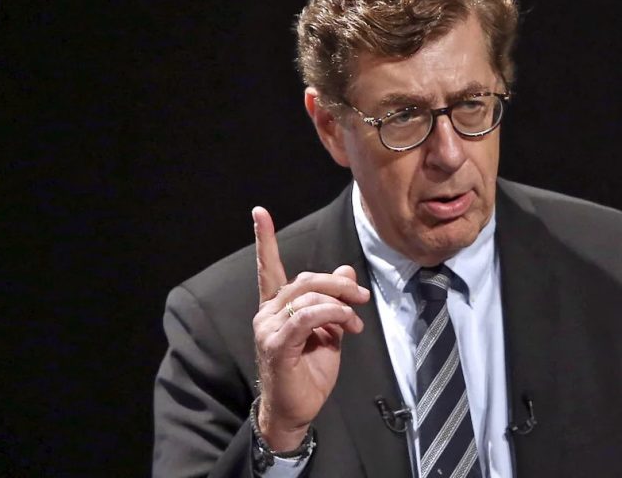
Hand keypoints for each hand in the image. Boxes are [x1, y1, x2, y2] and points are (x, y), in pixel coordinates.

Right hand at [250, 206, 368, 450]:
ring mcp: (268, 329)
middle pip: (304, 279)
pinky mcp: (276, 344)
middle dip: (338, 284)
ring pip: (307, 296)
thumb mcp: (330, 329)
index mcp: (276, 307)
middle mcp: (267, 313)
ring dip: (340, 303)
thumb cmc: (310, 372)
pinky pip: (306, 317)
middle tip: (362, 298)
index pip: (269, 268)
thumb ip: (335, 300)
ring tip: (355, 320)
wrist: (298, 410)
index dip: (265, 240)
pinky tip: (346, 325)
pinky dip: (331, 315)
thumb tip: (345, 270)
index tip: (259, 211)